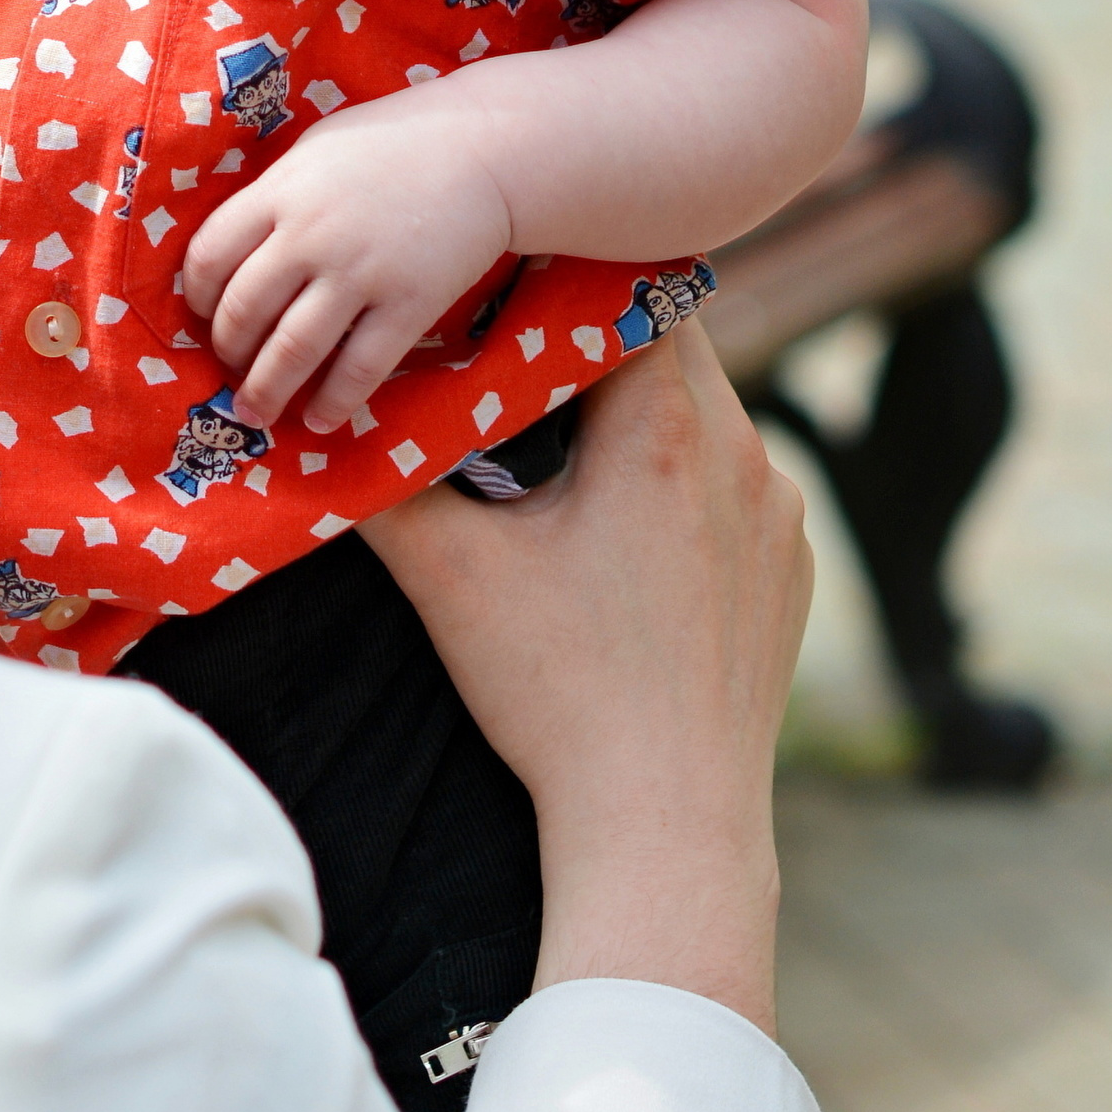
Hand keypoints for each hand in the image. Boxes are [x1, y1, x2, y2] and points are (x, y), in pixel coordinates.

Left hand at [179, 91, 514, 430]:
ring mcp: (360, 273)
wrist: (481, 150)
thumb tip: (233, 249)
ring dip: (266, 390)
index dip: (196, 296)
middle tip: (230, 368)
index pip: (210, 254)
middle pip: (244, 310)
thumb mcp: (315, 150)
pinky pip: (359, 369)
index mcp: (281, 191)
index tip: (201, 313)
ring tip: (255, 412)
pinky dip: (333, 402)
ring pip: (293, 350)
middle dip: (228, 351)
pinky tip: (319, 420)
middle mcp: (311, 235)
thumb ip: (274, 195)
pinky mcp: (406, 306)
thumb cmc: (391, 142)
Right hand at [362, 326, 811, 1029]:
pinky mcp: (791, 565)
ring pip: (707, 410)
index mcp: (663, 430)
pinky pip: (737, 480)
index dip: (560, 282)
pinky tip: (629, 528)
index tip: (505, 287)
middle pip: (670, 341)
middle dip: (595, 340)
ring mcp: (777, 511)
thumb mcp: (452, 577)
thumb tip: (320, 422)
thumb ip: (385, 483)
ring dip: (643, 409)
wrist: (668, 829)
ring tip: (570, 440)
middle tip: (521, 351)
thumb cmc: (559, 695)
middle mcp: (741, 451)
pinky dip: (685, 476)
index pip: (622, 294)